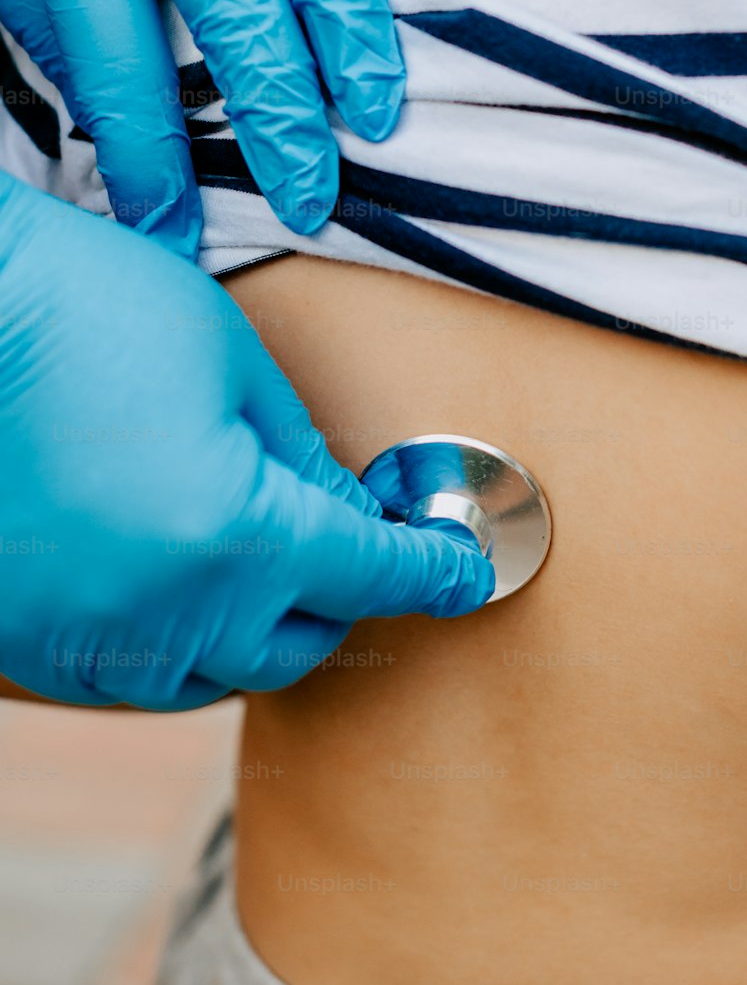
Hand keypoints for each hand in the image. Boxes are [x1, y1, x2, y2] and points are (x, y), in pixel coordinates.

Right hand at [0, 173, 494, 709]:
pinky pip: (132, 672)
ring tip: (268, 563)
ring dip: (259, 627)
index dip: (431, 573)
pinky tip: (182, 583)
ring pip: (213, 674)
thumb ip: (300, 454)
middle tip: (357, 545)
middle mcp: (160, 611)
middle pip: (295, 648)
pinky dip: (179, 638)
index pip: (367, 576)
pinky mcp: (29, 639)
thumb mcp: (231, 359)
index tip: (464, 573)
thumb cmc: (84, 310)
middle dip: (344, 600)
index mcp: (229, 534)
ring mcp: (85, 638)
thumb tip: (341, 512)